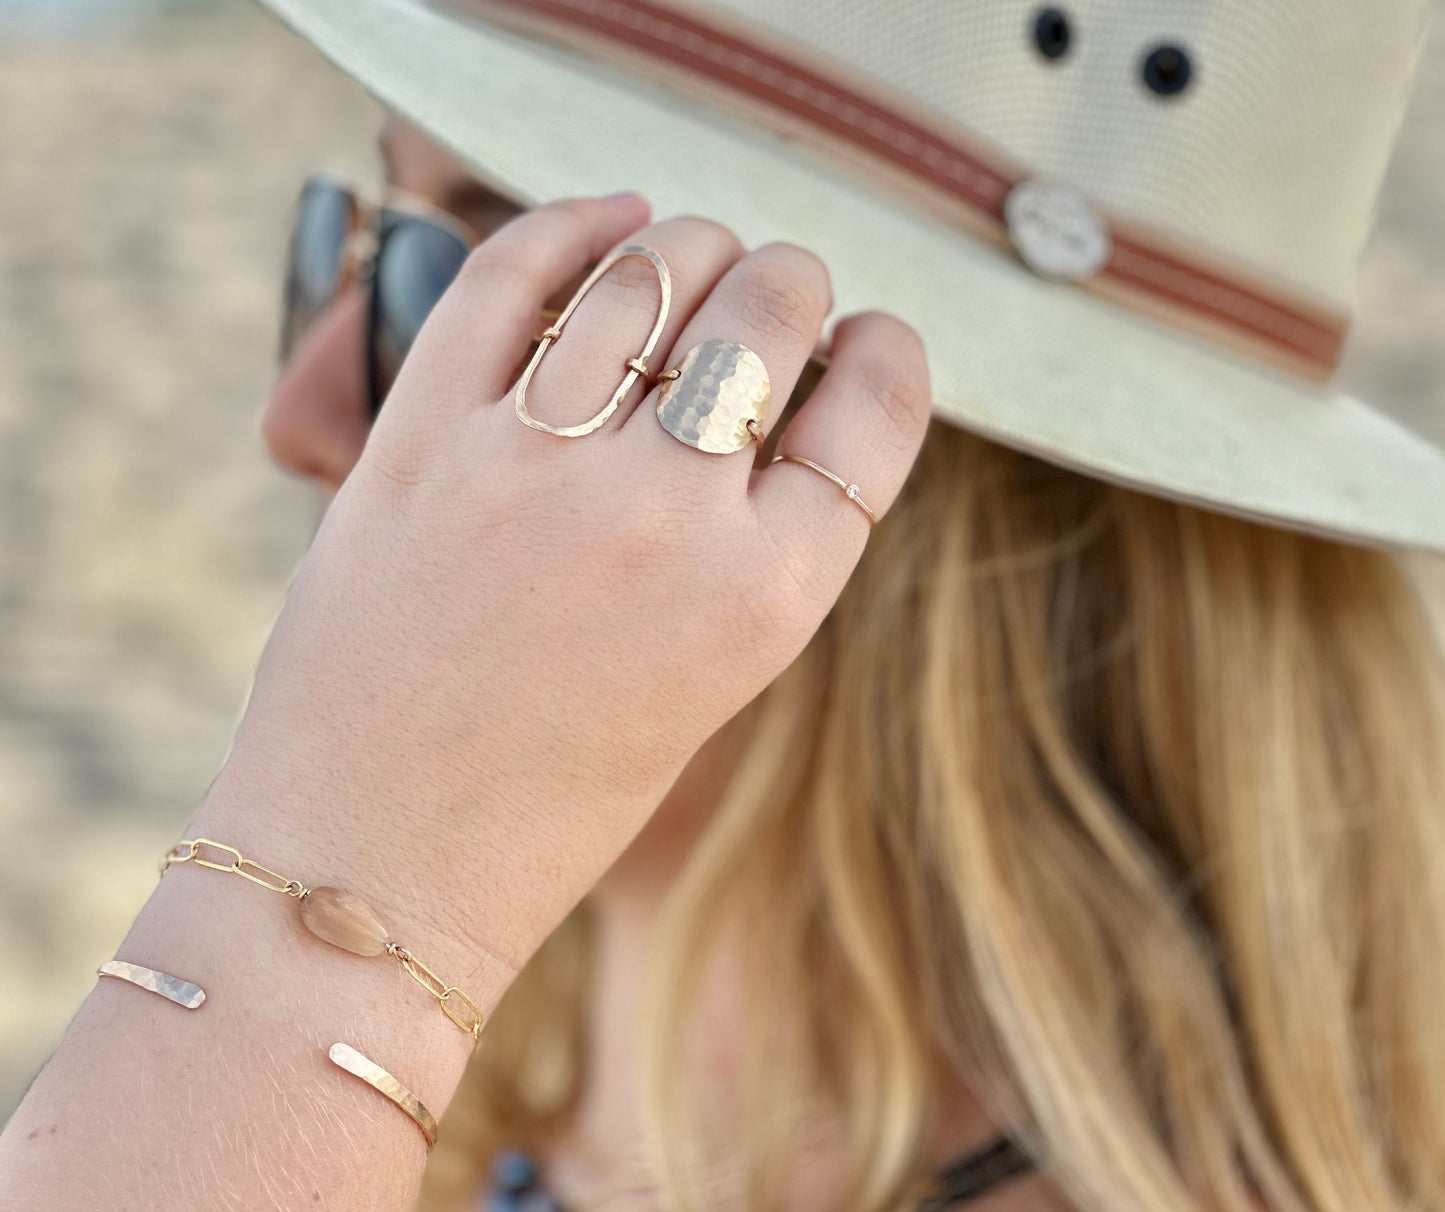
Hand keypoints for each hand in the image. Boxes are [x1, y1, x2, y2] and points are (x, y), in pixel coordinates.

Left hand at [207, 195, 930, 965]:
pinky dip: (571, 224)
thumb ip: (758, 547)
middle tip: (772, 299)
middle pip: (774, 307)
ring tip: (690, 261)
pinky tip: (612, 220)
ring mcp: (536, 469)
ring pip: (654, 269)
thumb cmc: (557, 799)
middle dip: (791, 284)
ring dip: (692, 248)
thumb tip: (773, 395)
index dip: (886, 351)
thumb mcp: (712, 681)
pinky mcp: (421, 439)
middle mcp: (663, 520)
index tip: (866, 342)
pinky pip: (505, 276)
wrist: (379, 865)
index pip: (877, 405)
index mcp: (764, 600)